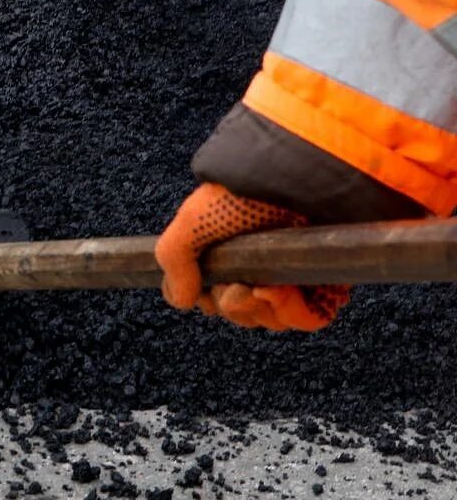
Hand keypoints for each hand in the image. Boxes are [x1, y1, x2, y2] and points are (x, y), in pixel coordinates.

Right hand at [155, 182, 348, 331]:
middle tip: (231, 287)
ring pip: (271, 318)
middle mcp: (264, 264)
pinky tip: (273, 291)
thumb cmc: (240, 193)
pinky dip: (287, 312)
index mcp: (232, 251)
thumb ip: (174, 258)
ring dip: (256, 309)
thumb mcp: (192, 220)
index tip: (203, 290)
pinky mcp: (326, 283)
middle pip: (243, 312)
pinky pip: (307, 317)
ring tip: (254, 287)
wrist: (291, 181)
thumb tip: (181, 300)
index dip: (208, 301)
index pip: (217, 296)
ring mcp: (294, 275)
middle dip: (231, 306)